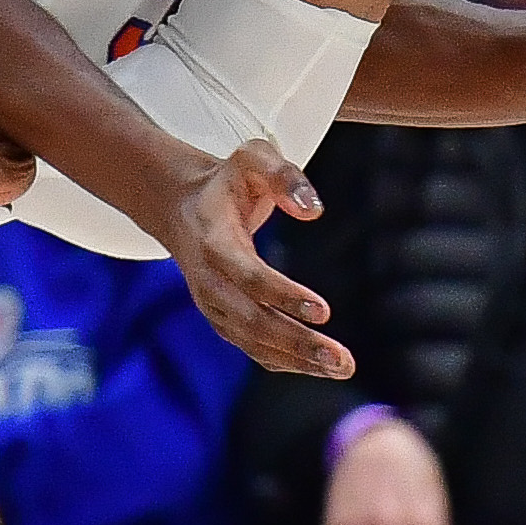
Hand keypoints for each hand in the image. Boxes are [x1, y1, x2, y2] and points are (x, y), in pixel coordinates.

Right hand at [166, 140, 345, 376]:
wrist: (183, 205)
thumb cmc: (229, 180)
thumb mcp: (253, 157)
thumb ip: (284, 175)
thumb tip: (314, 212)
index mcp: (213, 241)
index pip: (248, 276)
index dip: (284, 295)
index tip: (324, 311)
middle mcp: (208, 280)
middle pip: (251, 320)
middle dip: (298, 342)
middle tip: (342, 359)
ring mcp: (212, 304)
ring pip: (253, 342)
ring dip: (298, 360)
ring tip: (342, 367)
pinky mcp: (222, 318)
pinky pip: (253, 347)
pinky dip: (285, 361)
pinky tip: (320, 367)